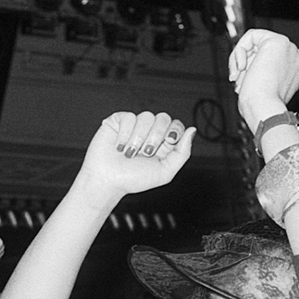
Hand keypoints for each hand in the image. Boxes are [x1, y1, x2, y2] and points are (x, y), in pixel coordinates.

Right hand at [78, 111, 193, 200]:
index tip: (168, 141)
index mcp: (162, 144)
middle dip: (156, 136)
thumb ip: (182, 153)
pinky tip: (119, 146)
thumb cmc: (132, 179)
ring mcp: (134, 126)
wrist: (106, 181)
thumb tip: (192, 130)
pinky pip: (129, 117)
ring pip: (146, 117)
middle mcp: (149, 133)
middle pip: (163, 118)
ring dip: (138, 138)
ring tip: (129, 153)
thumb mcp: (165, 172)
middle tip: (146, 153)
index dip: (174, 130)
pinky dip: (125, 134)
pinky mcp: (118, 121)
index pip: (176, 126)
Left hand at [228, 29, 298, 125]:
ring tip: (237, 79)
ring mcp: (289, 49)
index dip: (250, 70)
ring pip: (254, 42)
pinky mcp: (277, 41)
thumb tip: (245, 67)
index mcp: (293, 71)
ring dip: (239, 60)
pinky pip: (251, 36)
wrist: (265, 111)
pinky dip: (239, 51)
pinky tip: (240, 68)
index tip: (241, 84)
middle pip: (260, 50)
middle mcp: (294, 59)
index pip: (267, 60)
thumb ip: (258, 75)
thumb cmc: (260, 108)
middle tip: (237, 82)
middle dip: (244, 66)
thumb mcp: (259, 89)